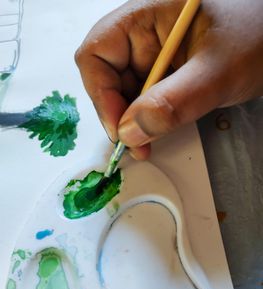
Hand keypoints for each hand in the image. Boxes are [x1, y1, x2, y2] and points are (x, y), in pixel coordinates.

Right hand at [75, 0, 262, 158]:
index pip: (98, 51)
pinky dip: (147, 118)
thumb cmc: (260, 37)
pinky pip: (145, 96)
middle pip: (108, 75)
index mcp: (148, 14)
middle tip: (136, 144)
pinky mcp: (166, 71)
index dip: (101, 93)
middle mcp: (145, 32)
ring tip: (148, 141)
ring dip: (132, 120)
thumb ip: (172, 103)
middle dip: (118, 114)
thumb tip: (129, 133)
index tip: (120, 129)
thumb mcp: (217, 72)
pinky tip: (157, 130)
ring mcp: (155, 53)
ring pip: (125, 90)